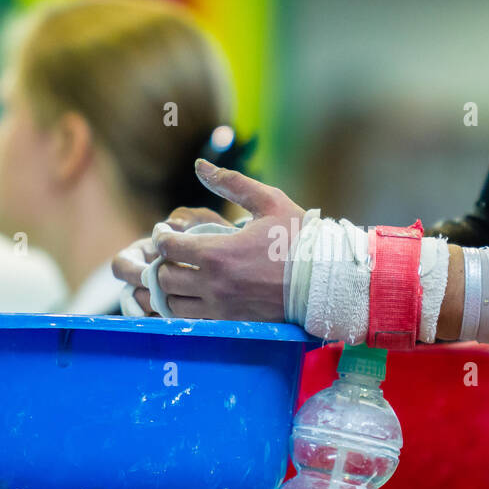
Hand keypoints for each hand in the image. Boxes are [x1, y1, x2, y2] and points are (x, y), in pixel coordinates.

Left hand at [114, 159, 306, 320]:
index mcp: (218, 253)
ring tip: (179, 276)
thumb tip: (200, 164)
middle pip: (164, 278)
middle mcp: (213, 284)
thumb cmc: (300, 238)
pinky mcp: (232, 324)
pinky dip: (184, 309)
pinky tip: (191, 296)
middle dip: (163, 264)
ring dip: (169, 290)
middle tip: (172, 255)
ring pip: (173, 304)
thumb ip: (232, 182)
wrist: (326, 281)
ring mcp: (222, 308)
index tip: (166, 232)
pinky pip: (192, 321)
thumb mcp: (269, 201)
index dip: (161, 237)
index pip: (167, 248)